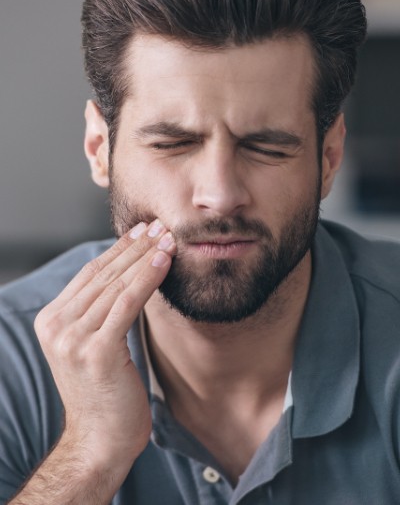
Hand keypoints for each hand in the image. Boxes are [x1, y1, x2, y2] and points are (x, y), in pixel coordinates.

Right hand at [34, 220, 175, 479]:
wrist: (100, 440)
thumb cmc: (105, 391)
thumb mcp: (94, 344)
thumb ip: (99, 311)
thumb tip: (127, 273)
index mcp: (51, 320)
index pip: (90, 274)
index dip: (119, 249)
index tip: (142, 231)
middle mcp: (56, 325)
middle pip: (103, 274)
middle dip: (135, 247)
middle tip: (160, 226)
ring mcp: (73, 338)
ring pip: (116, 285)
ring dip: (145, 257)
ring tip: (168, 238)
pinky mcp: (96, 351)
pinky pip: (127, 303)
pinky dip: (147, 279)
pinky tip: (163, 261)